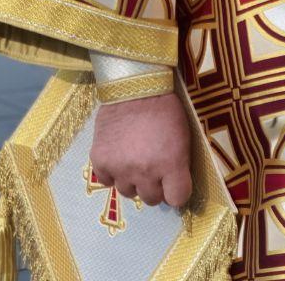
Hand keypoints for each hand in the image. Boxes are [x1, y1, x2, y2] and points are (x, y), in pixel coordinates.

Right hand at [89, 92, 192, 207]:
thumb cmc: (164, 108)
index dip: (176, 191)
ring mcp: (121, 168)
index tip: (173, 183)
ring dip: (133, 180)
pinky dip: (113, 172)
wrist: (134, 86)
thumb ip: (178, 165)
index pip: (177, 198)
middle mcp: (146, 172)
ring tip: (134, 158)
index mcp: (171, 163)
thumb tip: (173, 187)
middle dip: (155, 185)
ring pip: (128, 192)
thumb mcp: (183, 135)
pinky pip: (107, 181)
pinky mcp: (100, 162)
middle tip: (153, 166)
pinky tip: (118, 156)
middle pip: (152, 199)